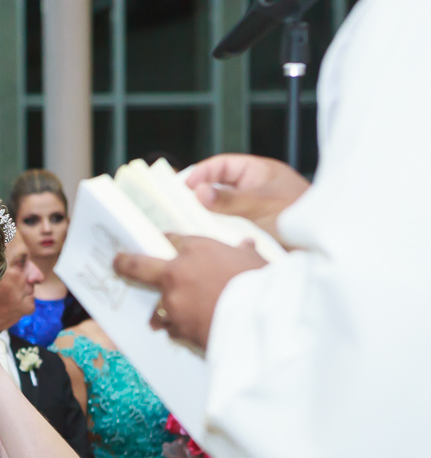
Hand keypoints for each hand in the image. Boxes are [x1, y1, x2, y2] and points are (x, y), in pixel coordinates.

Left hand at [113, 234, 265, 350]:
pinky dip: (178, 329)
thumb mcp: (255, 261)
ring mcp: (172, 303)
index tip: (166, 243)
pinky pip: (172, 328)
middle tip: (116, 262)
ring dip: (160, 310)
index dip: (170, 242)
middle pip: (139, 266)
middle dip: (124, 263)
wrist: (258, 320)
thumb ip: (242, 253)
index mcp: (196, 250)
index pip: (173, 240)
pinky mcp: (176, 328)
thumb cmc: (261, 284)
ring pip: (156, 307)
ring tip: (160, 317)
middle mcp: (176, 274)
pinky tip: (186, 331)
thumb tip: (245, 246)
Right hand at [185, 154, 309, 241]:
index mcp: (258, 173)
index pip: (222, 166)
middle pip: (217, 188)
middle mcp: (253, 190)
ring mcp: (252, 211)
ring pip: (220, 210)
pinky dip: (216, 233)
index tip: (183, 187)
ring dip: (207, 217)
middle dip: (198, 197)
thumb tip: (199, 192)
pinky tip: (208, 240)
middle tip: (178, 207)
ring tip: (190, 225)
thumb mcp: (262, 204)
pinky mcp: (252, 232)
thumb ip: (230, 199)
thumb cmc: (302, 216)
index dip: (201, 173)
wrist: (325, 246)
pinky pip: (227, 229)